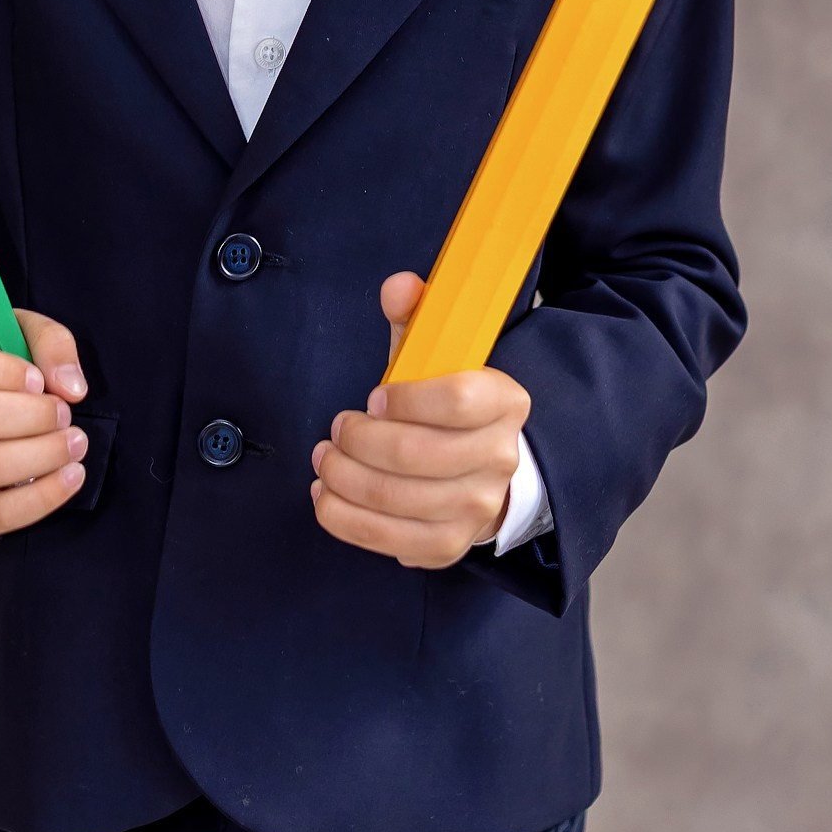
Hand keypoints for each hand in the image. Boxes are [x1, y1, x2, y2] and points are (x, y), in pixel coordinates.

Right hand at [0, 307, 89, 539]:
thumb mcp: (20, 336)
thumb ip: (49, 343)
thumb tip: (69, 386)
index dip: (1, 369)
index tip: (38, 379)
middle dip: (31, 414)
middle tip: (63, 413)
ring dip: (41, 454)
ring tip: (74, 442)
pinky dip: (41, 497)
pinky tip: (71, 476)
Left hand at [309, 271, 530, 568]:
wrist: (477, 468)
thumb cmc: (443, 405)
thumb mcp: (434, 352)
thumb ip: (416, 315)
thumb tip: (399, 286)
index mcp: (505, 401)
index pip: (457, 400)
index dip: (405, 399)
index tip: (372, 397)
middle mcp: (500, 459)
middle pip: (414, 454)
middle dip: (358, 440)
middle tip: (337, 429)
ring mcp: (477, 508)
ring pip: (394, 498)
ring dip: (343, 477)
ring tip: (325, 459)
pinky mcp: (447, 545)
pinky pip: (387, 539)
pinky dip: (344, 518)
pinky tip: (326, 496)